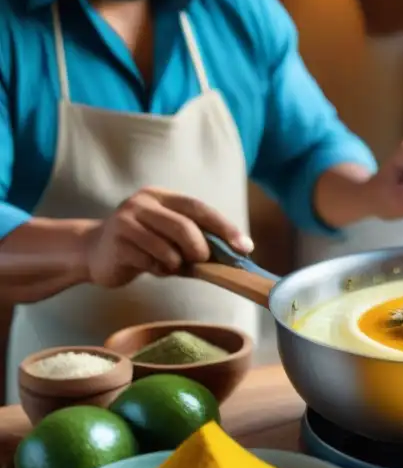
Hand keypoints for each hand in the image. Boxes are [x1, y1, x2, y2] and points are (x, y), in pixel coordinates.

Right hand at [83, 187, 253, 287]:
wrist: (93, 252)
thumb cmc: (142, 246)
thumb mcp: (171, 238)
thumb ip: (198, 241)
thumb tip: (237, 255)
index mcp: (162, 197)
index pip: (199, 208)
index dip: (225, 228)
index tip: (245, 247)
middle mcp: (143, 203)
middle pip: (185, 226)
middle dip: (200, 249)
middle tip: (201, 261)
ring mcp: (127, 220)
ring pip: (167, 247)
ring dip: (176, 264)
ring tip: (169, 265)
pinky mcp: (117, 242)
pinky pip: (150, 261)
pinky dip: (159, 270)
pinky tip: (151, 268)